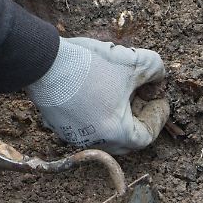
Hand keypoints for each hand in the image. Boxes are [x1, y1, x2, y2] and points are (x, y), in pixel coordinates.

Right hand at [27, 37, 170, 154]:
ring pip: (103, 131)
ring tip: (119, 90)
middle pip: (125, 138)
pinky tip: (95, 89)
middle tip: (141, 95)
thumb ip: (156, 71)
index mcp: (116, 134)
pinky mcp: (56, 124)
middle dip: (137, 116)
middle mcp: (93, 141)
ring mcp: (72, 134)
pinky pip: (84, 124)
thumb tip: (157, 79)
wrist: (42, 61)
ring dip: (116, 113)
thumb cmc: (89, 66)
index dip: (158, 115)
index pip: (147, 134)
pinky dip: (96, 111)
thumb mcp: (133, 62)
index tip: (160, 97)